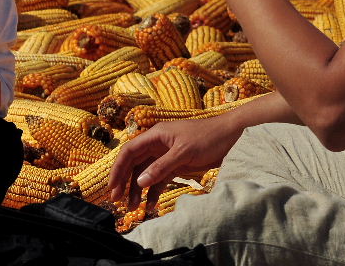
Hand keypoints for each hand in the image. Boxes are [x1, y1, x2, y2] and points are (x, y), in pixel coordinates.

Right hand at [108, 116, 244, 210]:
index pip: (129, 152)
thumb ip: (161, 167)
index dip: (117, 169)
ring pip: (145, 173)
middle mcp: (157, 144)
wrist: (232, 136)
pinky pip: (160, 178)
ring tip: (133, 208)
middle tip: (117, 201)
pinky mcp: (176, 164)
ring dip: (138, 190)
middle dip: (124, 182)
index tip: (112, 187)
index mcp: (155, 135)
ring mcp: (166, 155)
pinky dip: (154, 191)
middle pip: (134, 164)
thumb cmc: (208, 137)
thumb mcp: (184, 152)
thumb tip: (140, 182)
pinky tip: (151, 204)